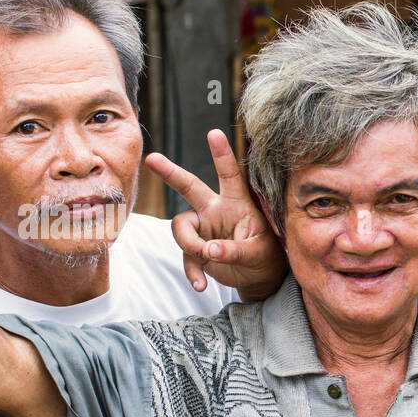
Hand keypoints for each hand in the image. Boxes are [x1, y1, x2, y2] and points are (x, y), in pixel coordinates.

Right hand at [144, 130, 288, 300]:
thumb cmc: (265, 257)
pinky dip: (192, 271)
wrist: (258, 278)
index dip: (222, 154)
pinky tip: (201, 284)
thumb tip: (210, 250)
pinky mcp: (196, 248)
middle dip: (170, 172)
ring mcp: (203, 228)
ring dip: (190, 245)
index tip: (215, 133)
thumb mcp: (258, 253)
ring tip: (208, 257)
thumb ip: (235, 250)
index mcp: (237, 203)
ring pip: (181, 227)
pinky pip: (186, 256)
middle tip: (152, 158)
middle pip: (190, 187)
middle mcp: (216, 210)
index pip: (229, 175)